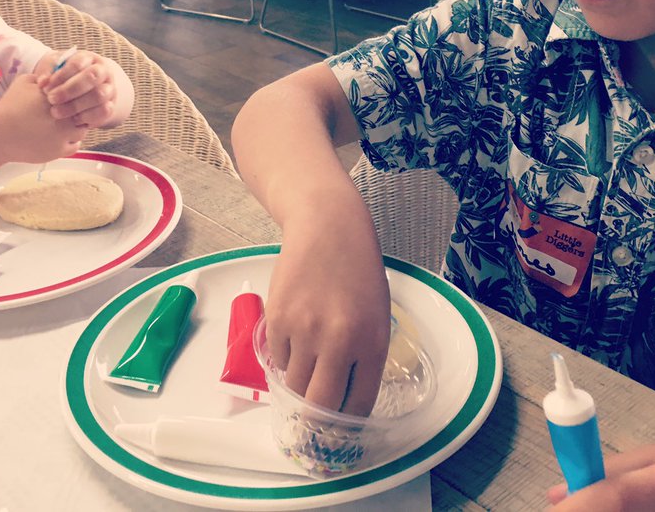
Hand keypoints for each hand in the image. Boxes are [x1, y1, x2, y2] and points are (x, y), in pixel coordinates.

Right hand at [0, 74, 85, 161]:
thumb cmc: (9, 107)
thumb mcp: (24, 83)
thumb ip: (45, 77)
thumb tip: (61, 74)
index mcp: (55, 98)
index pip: (80, 94)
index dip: (77, 96)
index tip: (70, 98)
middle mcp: (61, 117)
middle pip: (84, 112)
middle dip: (78, 111)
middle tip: (70, 112)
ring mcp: (61, 136)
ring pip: (82, 130)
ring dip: (76, 127)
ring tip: (62, 125)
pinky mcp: (58, 151)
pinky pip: (75, 145)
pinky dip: (69, 142)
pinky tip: (58, 137)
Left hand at [38, 51, 131, 128]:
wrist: (82, 90)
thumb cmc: (63, 77)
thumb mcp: (54, 70)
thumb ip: (47, 73)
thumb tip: (42, 82)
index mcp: (89, 58)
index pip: (78, 63)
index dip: (61, 76)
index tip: (46, 87)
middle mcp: (103, 71)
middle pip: (91, 77)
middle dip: (69, 90)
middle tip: (51, 100)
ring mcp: (109, 88)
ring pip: (99, 95)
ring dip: (76, 105)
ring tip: (57, 112)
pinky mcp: (111, 105)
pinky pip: (105, 111)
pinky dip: (88, 117)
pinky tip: (73, 120)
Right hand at [265, 215, 390, 415]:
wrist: (328, 227)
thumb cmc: (357, 269)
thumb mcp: (377, 315)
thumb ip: (364, 356)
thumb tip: (342, 397)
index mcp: (372, 343)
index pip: (357, 404)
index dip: (346, 423)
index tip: (339, 428)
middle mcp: (338, 342)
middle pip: (320, 406)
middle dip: (316, 423)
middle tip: (313, 423)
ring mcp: (304, 331)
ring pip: (294, 386)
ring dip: (298, 387)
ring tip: (305, 370)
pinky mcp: (277, 319)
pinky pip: (277, 360)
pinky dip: (284, 359)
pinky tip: (295, 338)